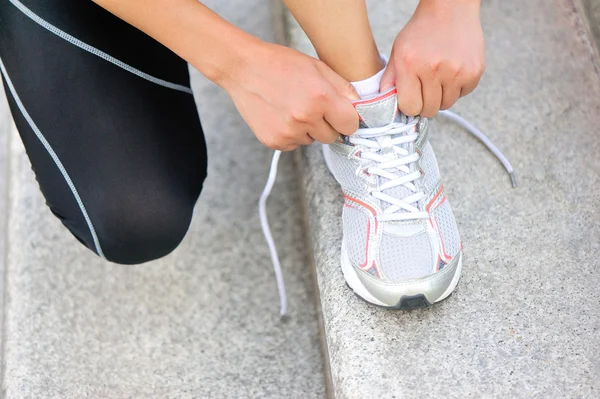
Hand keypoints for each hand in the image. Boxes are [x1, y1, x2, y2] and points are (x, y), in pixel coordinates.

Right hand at [218, 42, 359, 150]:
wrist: (243, 68)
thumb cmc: (281, 64)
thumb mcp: (317, 67)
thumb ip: (342, 88)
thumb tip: (359, 108)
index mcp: (321, 98)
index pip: (350, 125)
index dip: (346, 119)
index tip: (340, 115)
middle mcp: (305, 118)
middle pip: (332, 137)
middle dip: (327, 125)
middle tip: (312, 107)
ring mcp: (288, 132)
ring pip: (312, 141)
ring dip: (308, 129)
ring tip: (292, 107)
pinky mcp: (274, 141)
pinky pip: (294, 144)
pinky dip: (291, 134)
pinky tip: (281, 115)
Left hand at [380, 0, 484, 117]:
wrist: (450, 8)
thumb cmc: (421, 31)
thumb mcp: (398, 51)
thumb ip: (390, 79)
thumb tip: (386, 106)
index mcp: (410, 64)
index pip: (410, 107)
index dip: (410, 105)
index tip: (411, 98)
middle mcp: (434, 69)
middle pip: (429, 109)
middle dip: (425, 103)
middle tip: (424, 89)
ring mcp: (457, 71)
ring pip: (446, 104)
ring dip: (441, 97)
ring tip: (438, 78)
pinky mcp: (474, 72)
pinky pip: (462, 95)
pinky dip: (456, 89)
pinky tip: (451, 72)